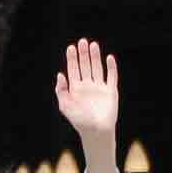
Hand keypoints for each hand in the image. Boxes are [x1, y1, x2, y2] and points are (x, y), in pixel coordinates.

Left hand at [55, 38, 118, 172]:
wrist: (96, 131)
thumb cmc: (79, 120)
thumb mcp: (65, 106)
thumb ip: (61, 91)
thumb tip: (60, 75)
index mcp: (75, 88)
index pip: (73, 70)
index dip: (72, 59)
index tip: (71, 47)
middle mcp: (87, 86)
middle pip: (85, 66)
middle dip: (83, 54)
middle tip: (82, 41)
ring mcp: (99, 88)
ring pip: (97, 68)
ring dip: (95, 57)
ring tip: (93, 45)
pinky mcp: (111, 91)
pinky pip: (111, 77)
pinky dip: (111, 67)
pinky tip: (109, 58)